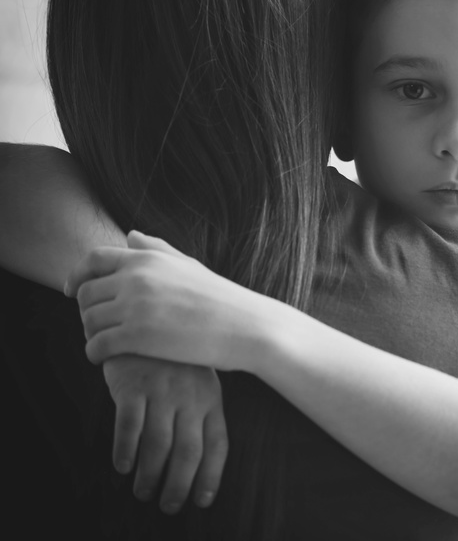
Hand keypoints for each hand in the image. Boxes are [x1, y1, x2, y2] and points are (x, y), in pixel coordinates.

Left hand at [66, 230, 265, 370]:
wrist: (246, 327)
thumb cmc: (221, 299)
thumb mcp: (188, 266)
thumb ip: (157, 250)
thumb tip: (130, 236)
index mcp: (147, 259)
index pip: (93, 259)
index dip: (76, 275)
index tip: (73, 291)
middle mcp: (136, 278)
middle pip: (85, 293)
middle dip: (86, 311)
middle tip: (99, 326)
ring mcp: (135, 306)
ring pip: (88, 321)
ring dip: (90, 334)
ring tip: (104, 344)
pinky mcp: (136, 336)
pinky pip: (95, 346)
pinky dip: (94, 354)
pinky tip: (105, 360)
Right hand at [102, 355, 227, 512]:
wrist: (147, 321)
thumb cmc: (175, 360)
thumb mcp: (199, 381)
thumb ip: (201, 414)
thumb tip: (199, 461)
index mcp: (211, 399)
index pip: (217, 444)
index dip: (211, 476)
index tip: (202, 500)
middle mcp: (190, 397)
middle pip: (188, 452)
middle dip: (179, 485)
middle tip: (169, 506)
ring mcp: (161, 390)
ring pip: (158, 445)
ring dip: (149, 475)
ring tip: (143, 492)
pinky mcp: (133, 385)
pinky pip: (129, 425)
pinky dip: (125, 450)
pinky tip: (122, 467)